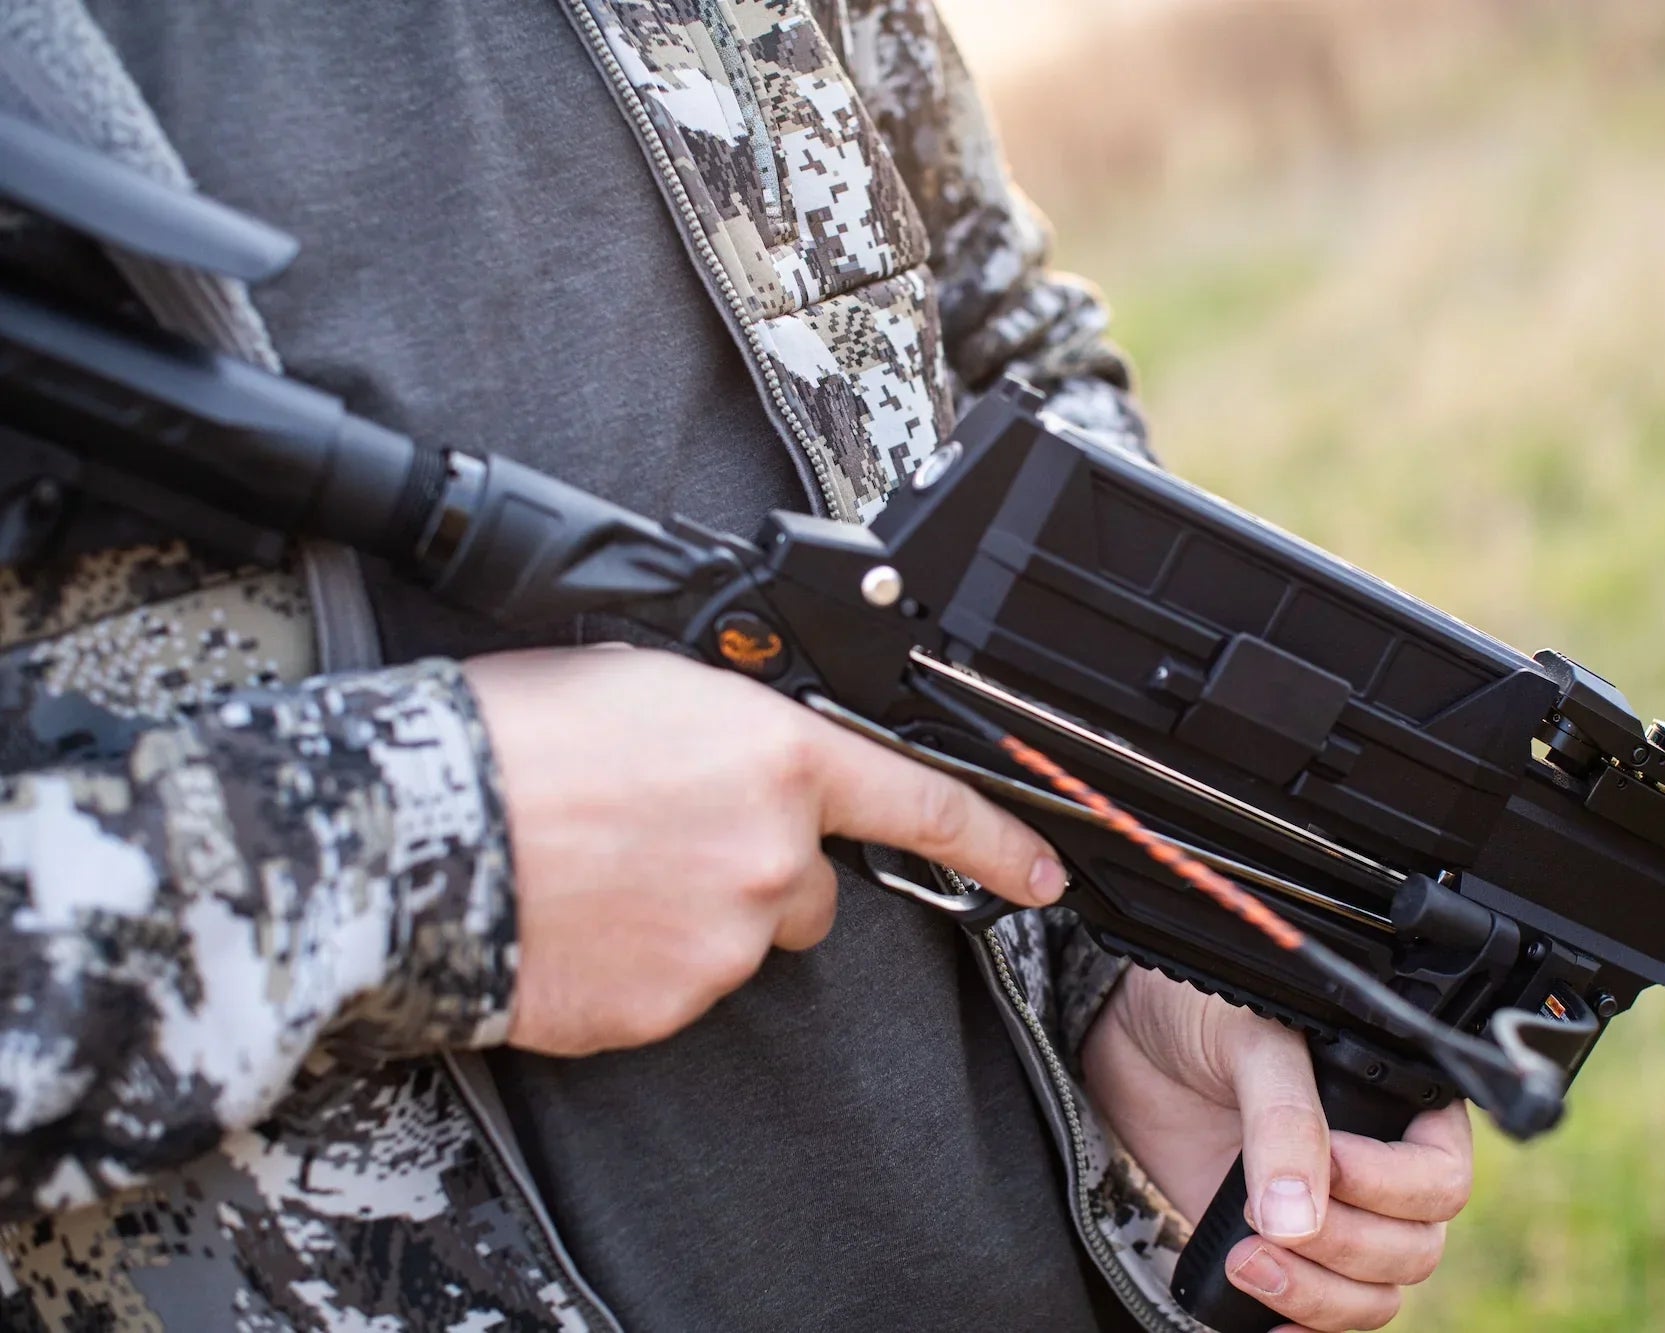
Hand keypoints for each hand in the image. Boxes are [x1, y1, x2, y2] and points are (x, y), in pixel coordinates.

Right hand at [464, 646, 1065, 1055]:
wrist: (415, 832)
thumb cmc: (515, 739)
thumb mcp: (649, 683)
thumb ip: (739, 725)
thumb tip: (755, 752)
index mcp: (776, 759)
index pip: (922, 806)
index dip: (997, 841)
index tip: (1043, 869)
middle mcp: (769, 858)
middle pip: (810, 887)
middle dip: (759, 870)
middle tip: (665, 838)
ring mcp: (721, 944)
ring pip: (742, 937)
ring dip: (696, 913)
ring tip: (605, 872)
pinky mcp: (665, 1009)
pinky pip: (679, 987)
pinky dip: (644, 961)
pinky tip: (585, 919)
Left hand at [1082, 967, 1473, 1330]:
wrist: (1129, 1038)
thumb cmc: (1201, 1013)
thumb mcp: (1251, 1042)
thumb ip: (1282, 1121)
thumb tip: (1296, 1220)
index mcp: (1399, 1103)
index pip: (1441, 1176)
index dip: (1391, 1186)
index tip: (1327, 1166)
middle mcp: (1381, 1168)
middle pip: (1414, 1248)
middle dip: (1343, 1246)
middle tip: (1263, 1216)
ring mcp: (1335, 1216)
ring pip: (1375, 1295)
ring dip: (1318, 1295)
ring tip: (1245, 1260)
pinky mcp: (1286, 1253)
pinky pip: (1326, 1317)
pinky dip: (1306, 1328)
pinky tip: (1267, 1322)